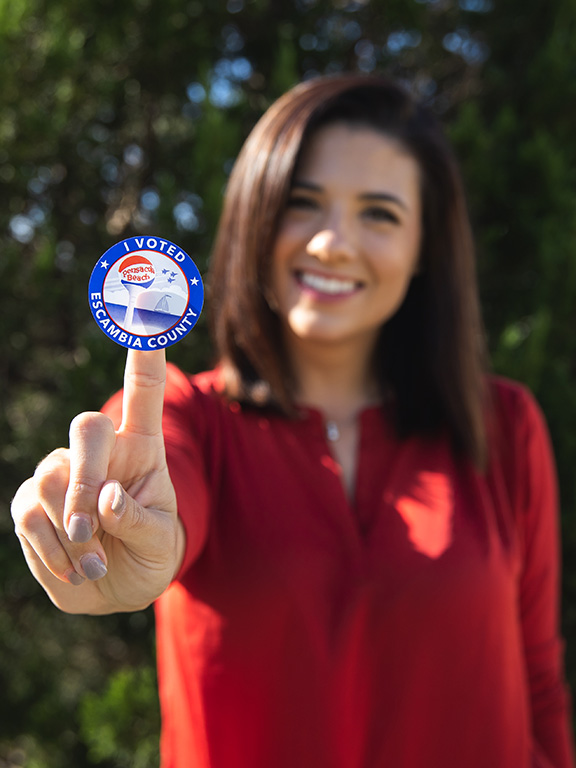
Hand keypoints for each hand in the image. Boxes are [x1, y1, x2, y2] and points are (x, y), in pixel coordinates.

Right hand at [11, 349, 181, 613]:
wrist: (117, 587)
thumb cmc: (149, 552)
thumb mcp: (160, 541)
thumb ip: (138, 520)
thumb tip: (103, 499)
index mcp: (143, 446)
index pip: (144, 391)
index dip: (146, 353)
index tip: (148, 310)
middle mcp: (102, 449)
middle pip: (87, 428)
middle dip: (86, 479)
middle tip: (91, 530)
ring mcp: (63, 471)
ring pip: (53, 478)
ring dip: (73, 533)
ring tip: (96, 565)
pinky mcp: (33, 502)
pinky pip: (29, 512)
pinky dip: (51, 548)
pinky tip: (74, 570)